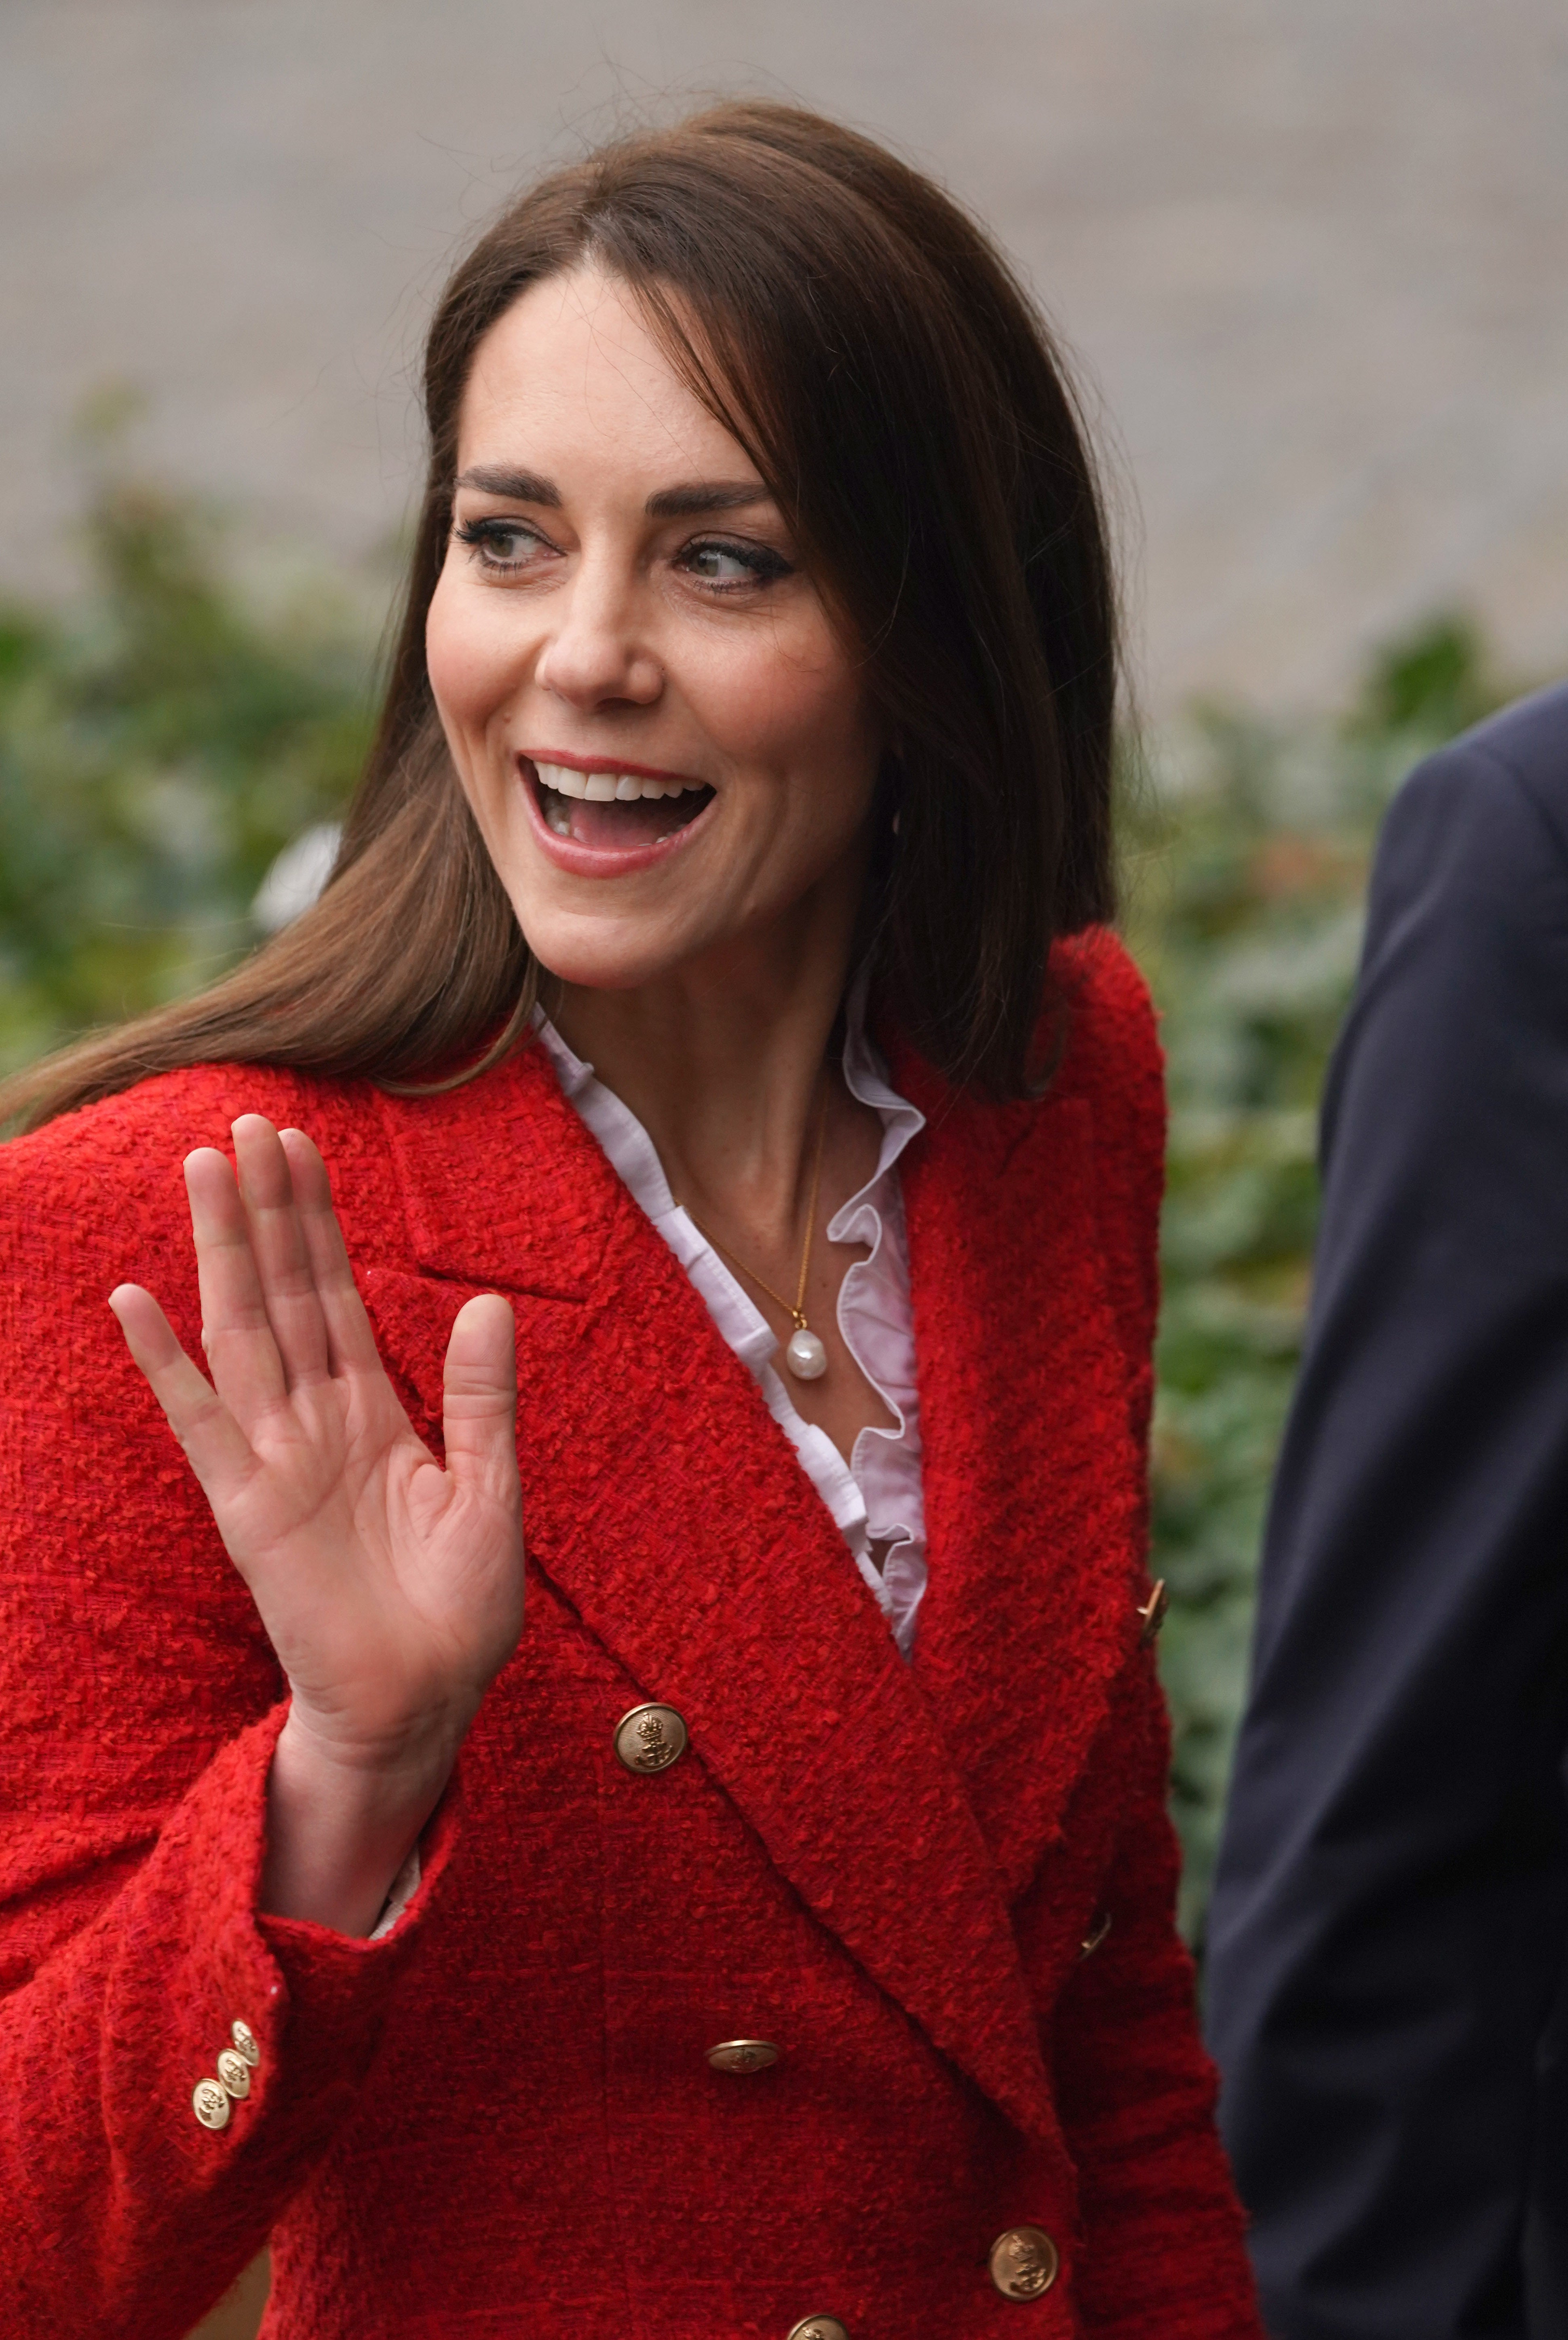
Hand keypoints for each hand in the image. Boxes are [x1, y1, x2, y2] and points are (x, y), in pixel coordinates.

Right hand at [110, 1115, 522, 1928]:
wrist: (424, 1704)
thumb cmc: (456, 1613)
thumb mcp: (491, 1491)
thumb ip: (481, 1399)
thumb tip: (488, 1301)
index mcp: (374, 1415)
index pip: (337, 1295)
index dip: (320, 1222)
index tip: (301, 1147)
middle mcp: (316, 1422)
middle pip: (286, 1293)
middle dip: (269, 1210)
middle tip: (249, 1124)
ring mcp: (275, 1458)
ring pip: (243, 1331)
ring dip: (222, 1252)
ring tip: (202, 1171)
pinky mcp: (247, 1507)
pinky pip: (200, 1421)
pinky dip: (166, 1362)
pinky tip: (135, 1300)